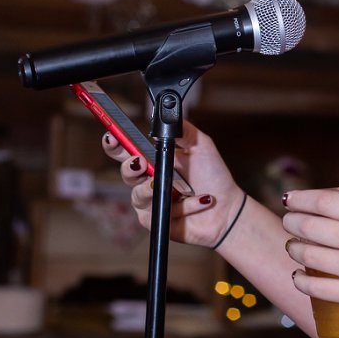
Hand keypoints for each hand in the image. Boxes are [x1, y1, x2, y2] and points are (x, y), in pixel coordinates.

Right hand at [114, 118, 249, 250]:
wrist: (226, 208)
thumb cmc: (214, 178)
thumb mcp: (201, 146)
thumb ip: (184, 130)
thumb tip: (166, 117)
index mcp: (154, 159)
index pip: (127, 149)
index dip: (115, 143)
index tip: (112, 136)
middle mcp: (147, 179)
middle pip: (125, 171)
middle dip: (128, 166)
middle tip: (139, 163)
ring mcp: (149, 201)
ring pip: (137, 194)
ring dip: (152, 189)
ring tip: (173, 188)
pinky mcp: (154, 220)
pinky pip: (158, 211)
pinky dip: (182, 206)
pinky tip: (198, 201)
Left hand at [279, 187, 338, 332]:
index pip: (324, 201)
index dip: (300, 198)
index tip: (290, 198)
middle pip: (308, 226)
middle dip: (292, 221)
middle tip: (289, 221)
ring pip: (306, 254)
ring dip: (294, 248)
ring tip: (293, 246)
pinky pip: (315, 286)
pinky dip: (301, 280)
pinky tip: (298, 276)